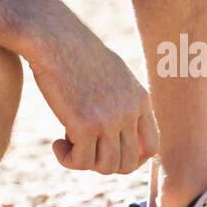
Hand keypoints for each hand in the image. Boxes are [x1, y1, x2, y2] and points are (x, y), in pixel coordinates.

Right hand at [23, 0, 158, 174]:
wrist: (55, 39)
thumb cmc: (77, 52)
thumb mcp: (113, 73)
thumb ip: (123, 99)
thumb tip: (120, 128)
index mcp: (140, 99)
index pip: (151, 147)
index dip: (132, 158)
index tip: (109, 152)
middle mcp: (129, 112)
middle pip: (127, 163)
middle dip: (104, 163)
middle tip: (84, 148)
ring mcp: (109, 120)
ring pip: (105, 167)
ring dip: (84, 162)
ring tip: (67, 144)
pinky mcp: (84, 125)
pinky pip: (80, 161)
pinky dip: (67, 158)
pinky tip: (57, 144)